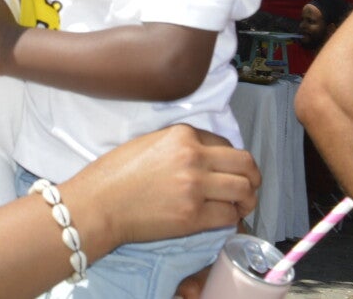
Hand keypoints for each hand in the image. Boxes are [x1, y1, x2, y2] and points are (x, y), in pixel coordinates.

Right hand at [63, 126, 259, 252]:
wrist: (99, 203)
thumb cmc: (115, 173)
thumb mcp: (150, 143)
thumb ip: (181, 146)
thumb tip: (207, 159)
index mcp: (182, 135)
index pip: (226, 143)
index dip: (231, 160)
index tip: (229, 171)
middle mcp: (193, 157)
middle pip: (245, 164)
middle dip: (253, 177)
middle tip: (250, 188)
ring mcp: (194, 187)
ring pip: (243, 190)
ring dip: (247, 199)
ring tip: (240, 206)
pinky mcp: (192, 216)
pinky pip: (228, 216)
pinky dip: (232, 218)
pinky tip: (225, 219)